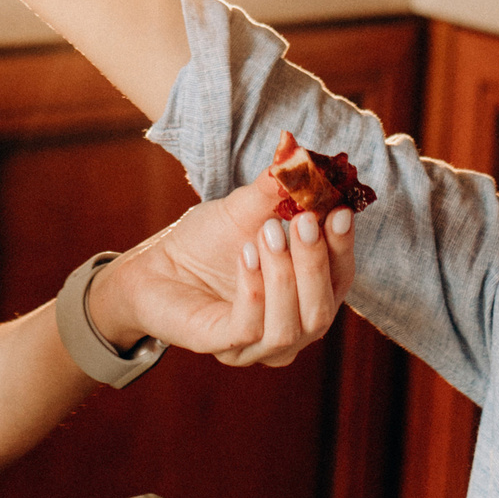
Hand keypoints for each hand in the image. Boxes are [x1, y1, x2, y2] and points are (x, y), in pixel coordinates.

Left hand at [88, 161, 356, 368]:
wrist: (156, 266)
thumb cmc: (206, 242)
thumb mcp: (246, 209)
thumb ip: (276, 188)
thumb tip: (297, 151)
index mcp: (306, 296)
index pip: (339, 278)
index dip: (343, 247)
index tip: (340, 211)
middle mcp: (291, 329)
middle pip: (323, 310)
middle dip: (315, 263)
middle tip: (303, 220)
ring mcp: (257, 346)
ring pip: (292, 328)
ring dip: (285, 276)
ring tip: (268, 232)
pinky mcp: (223, 346)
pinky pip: (251, 327)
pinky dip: (254, 289)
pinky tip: (247, 254)